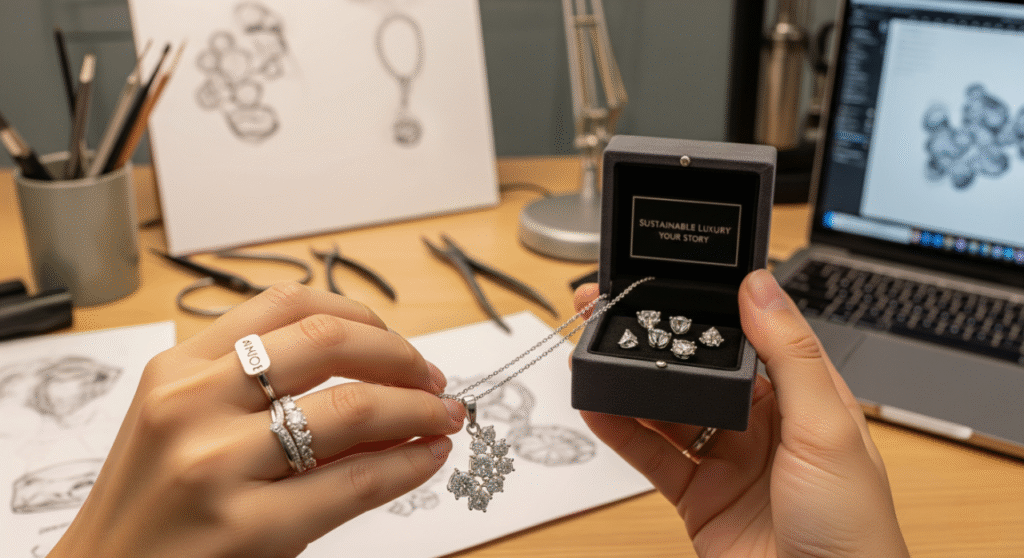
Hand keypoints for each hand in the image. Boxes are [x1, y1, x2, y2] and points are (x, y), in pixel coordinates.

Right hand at [49, 282, 463, 557]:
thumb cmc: (154, 504)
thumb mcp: (190, 426)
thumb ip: (267, 394)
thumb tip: (382, 379)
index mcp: (178, 367)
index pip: (288, 306)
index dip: (361, 317)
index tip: (395, 341)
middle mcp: (192, 403)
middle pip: (328, 343)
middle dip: (401, 357)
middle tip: (433, 379)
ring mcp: (216, 464)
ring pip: (352, 408)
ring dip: (418, 408)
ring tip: (443, 417)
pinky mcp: (245, 527)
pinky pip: (353, 482)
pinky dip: (406, 465)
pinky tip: (427, 458)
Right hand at [574, 270, 909, 557]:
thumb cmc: (854, 531)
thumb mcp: (827, 430)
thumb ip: (790, 356)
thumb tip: (761, 287)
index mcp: (803, 397)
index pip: (748, 334)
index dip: (708, 306)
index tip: (671, 279)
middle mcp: (763, 423)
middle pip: (699, 369)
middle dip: (658, 340)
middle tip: (615, 311)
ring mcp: (727, 459)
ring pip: (668, 408)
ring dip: (632, 382)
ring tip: (596, 352)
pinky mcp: (698, 495)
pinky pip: (651, 454)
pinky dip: (620, 430)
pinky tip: (598, 405)